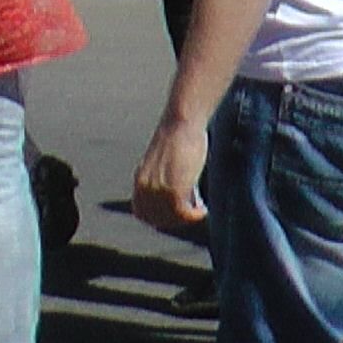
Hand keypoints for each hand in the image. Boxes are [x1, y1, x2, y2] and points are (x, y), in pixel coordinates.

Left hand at [130, 111, 210, 235]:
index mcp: (139, 181)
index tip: (176, 216)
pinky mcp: (173, 190)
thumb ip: (166, 181)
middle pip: (158, 219)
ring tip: (200, 212)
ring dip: (187, 218)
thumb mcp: (166, 163)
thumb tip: (183, 199)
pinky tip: (204, 211)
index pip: (142, 213)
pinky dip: (195, 216)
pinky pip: (184, 214)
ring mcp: (158, 191)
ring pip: (172, 218)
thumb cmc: (179, 137)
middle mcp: (145, 189)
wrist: (181, 122)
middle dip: (176, 219)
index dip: (160, 218)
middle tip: (192, 214)